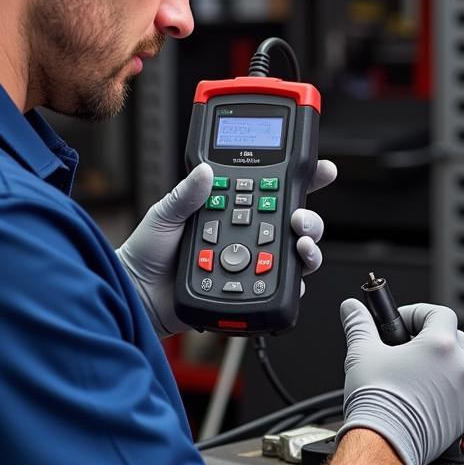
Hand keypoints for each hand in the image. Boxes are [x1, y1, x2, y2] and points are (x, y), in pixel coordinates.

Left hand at [116, 159, 337, 336]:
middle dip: (310, 218)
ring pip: (298, 254)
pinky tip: (288, 274)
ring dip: (309, 247)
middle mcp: (250, 236)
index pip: (274, 190)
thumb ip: (186, 195)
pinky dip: (294, 281)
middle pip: (296, 223)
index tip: (324, 170)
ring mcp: (254, 263)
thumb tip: (206, 172)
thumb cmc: (148, 254)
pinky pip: (285, 287)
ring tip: (299, 245)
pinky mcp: (253, 290)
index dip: (304, 180)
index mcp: (233, 210)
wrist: (139, 294)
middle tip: (300, 218)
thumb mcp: (164, 215)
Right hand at [337, 300, 463, 464]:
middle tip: (408, 346)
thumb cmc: (377, 402)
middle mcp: (459, 367)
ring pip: (461, 367)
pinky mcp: (463, 416)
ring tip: (415, 372)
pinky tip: (422, 396)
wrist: (384, 445)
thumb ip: (359, 324)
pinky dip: (446, 391)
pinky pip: (461, 395)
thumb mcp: (361, 352)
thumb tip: (352, 309)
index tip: (401, 321)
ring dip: (443, 364)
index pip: (440, 313)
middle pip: (457, 338)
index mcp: (440, 345)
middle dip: (433, 337)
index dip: (418, 313)